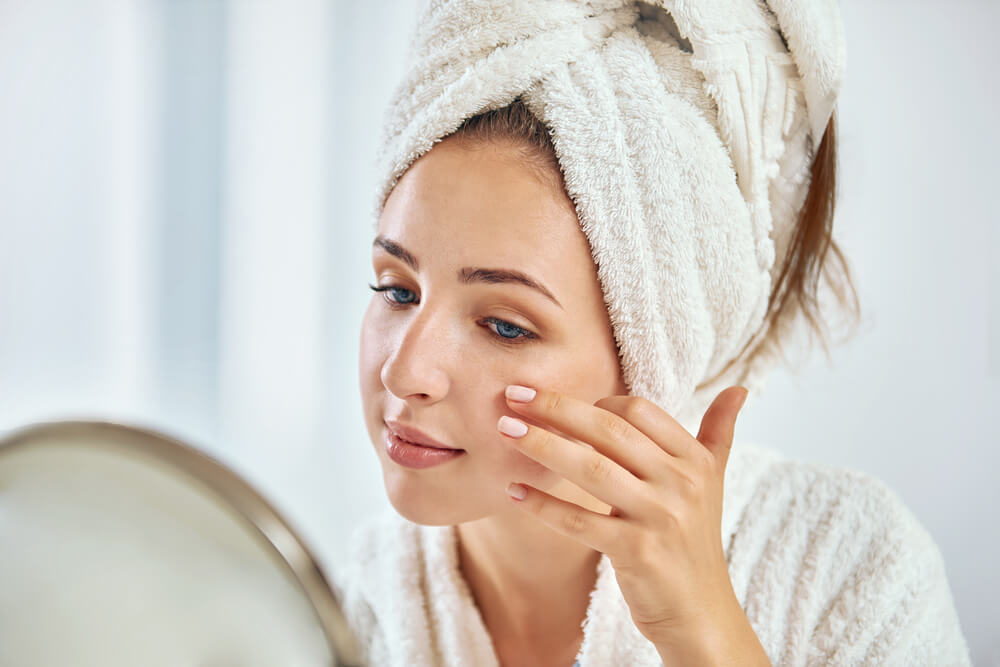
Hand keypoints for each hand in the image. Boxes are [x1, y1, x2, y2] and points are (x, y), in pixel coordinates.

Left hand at [498, 384, 768, 664]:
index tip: (559, 402)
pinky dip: (544, 505)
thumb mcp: (714, 482)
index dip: (595, 400)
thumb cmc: (695, 541)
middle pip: (609, 430)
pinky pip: (579, 521)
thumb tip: (738, 389)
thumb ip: (720, 432)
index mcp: (695, 460)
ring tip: (505, 431)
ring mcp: (659, 517)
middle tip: (514, 396)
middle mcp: (681, 483)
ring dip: (542, 445)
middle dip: (556, 409)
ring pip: (590, 467)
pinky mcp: (636, 552)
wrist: (702, 613)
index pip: (639, 410)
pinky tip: (515, 491)